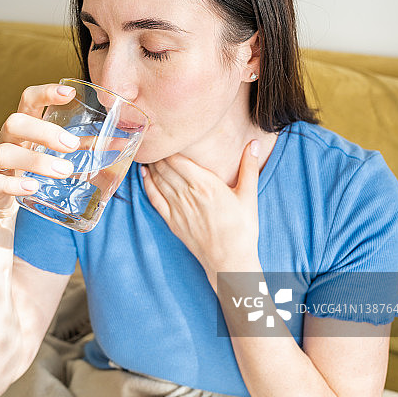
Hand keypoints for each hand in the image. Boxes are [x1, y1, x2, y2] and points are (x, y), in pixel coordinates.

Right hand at [0, 83, 80, 220]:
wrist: (0, 203)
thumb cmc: (32, 169)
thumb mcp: (54, 154)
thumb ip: (84, 147)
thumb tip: (122, 142)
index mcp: (24, 126)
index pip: (28, 99)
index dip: (46, 92)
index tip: (68, 92)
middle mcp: (5, 139)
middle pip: (14, 122)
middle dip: (43, 131)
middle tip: (71, 145)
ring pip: (4, 153)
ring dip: (35, 161)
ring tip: (63, 171)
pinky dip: (14, 184)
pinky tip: (32, 188)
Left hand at [141, 140, 262, 288]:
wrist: (229, 261)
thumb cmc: (242, 229)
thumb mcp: (248, 195)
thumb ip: (248, 166)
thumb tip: (253, 142)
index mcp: (205, 184)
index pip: (178, 158)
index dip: (170, 145)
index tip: (169, 135)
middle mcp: (187, 194)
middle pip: (165, 167)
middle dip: (159, 152)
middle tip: (157, 140)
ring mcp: (177, 208)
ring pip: (157, 180)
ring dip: (152, 165)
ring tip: (150, 152)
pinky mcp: (172, 221)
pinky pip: (154, 198)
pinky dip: (147, 184)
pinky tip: (144, 174)